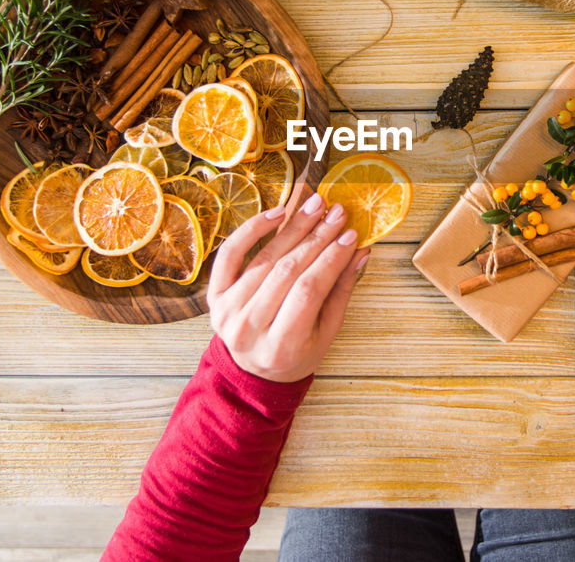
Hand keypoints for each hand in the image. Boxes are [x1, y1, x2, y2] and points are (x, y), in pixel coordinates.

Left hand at [207, 190, 368, 382]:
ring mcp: (227, 311)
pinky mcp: (214, 295)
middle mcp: (248, 329)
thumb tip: (360, 251)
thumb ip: (341, 291)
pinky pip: (230, 254)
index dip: (331, 259)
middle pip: (286, 272)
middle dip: (317, 237)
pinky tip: (277, 213)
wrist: (255, 369)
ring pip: (264, 259)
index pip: (309, 290)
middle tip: (338, 213)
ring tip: (316, 206)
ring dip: (293, 227)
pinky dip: (251, 229)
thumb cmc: (298, 351)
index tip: (351, 234)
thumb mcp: (327, 331)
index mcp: (281, 346)